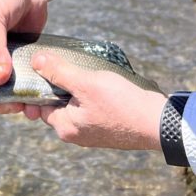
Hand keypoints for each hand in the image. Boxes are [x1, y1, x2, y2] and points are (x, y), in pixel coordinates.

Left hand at [23, 51, 165, 150]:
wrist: (159, 123)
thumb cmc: (121, 103)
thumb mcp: (86, 83)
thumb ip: (59, 72)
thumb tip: (36, 61)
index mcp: (65, 127)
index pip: (41, 103)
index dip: (41, 82)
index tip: (46, 64)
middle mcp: (76, 134)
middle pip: (58, 103)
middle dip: (62, 83)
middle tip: (68, 62)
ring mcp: (92, 132)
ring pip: (76, 104)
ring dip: (78, 87)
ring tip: (86, 69)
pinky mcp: (107, 127)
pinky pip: (91, 108)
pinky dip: (92, 94)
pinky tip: (101, 80)